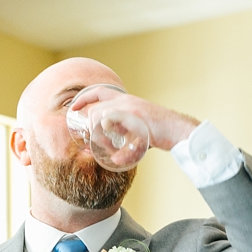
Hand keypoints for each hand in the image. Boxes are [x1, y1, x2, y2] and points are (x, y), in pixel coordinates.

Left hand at [71, 89, 198, 154]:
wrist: (179, 130)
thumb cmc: (160, 131)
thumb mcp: (139, 129)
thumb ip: (126, 136)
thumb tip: (115, 159)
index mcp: (126, 100)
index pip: (99, 92)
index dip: (83, 98)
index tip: (73, 108)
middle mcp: (126, 100)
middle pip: (96, 111)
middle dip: (91, 128)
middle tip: (97, 143)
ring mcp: (130, 109)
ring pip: (101, 118)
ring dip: (100, 137)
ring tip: (110, 150)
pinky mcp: (135, 118)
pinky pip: (115, 127)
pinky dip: (114, 146)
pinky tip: (119, 156)